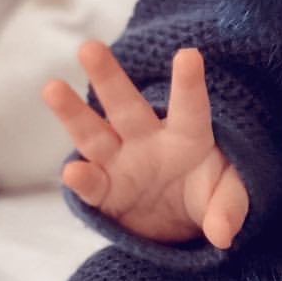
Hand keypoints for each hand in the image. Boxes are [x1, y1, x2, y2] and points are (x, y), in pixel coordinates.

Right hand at [40, 41, 249, 248]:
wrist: (180, 224)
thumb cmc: (208, 195)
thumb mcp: (228, 198)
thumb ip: (229, 210)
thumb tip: (223, 234)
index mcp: (187, 135)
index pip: (189, 107)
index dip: (188, 83)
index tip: (189, 55)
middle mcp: (147, 140)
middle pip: (125, 106)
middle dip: (108, 77)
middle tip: (89, 47)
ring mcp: (120, 162)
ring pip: (93, 133)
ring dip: (73, 113)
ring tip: (52, 88)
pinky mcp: (104, 191)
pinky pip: (91, 184)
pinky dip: (82, 179)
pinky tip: (73, 170)